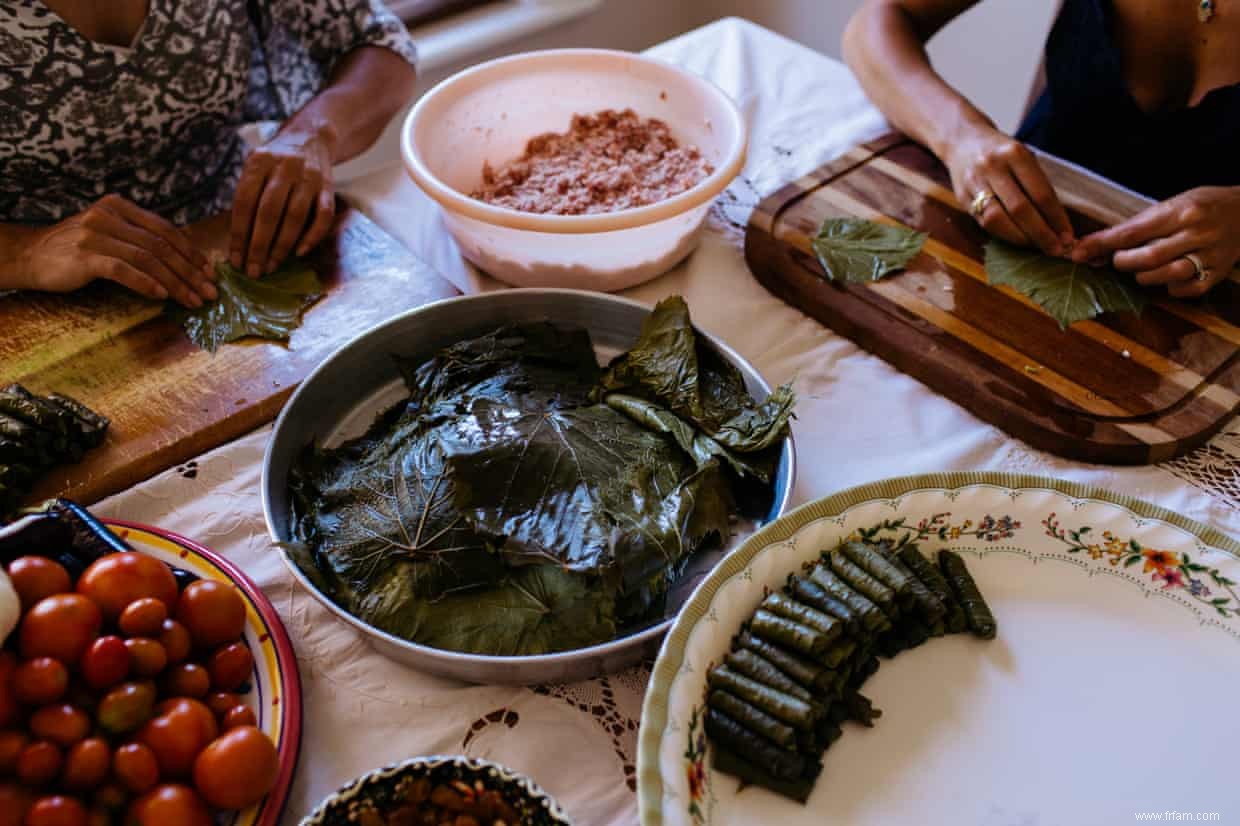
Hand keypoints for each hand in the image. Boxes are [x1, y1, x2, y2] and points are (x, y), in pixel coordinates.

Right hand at [10, 195, 213, 306]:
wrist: (31, 255)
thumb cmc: (77, 249)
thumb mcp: (110, 234)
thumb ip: (141, 238)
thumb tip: (185, 254)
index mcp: (120, 207)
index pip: (166, 229)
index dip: (192, 253)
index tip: (211, 273)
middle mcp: (109, 216)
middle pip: (162, 246)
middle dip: (191, 272)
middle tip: (211, 293)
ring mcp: (96, 235)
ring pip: (148, 259)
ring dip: (176, 283)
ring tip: (193, 301)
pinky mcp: (84, 257)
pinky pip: (123, 270)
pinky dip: (146, 283)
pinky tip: (162, 296)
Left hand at [229, 125, 336, 277]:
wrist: (311, 137)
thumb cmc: (276, 161)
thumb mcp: (255, 167)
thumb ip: (248, 195)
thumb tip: (238, 240)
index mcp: (259, 161)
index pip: (245, 202)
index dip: (239, 233)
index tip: (236, 258)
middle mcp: (284, 167)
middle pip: (268, 212)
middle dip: (259, 245)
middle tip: (253, 270)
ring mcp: (309, 177)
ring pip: (295, 216)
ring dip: (282, 246)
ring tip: (271, 266)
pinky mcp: (328, 187)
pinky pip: (323, 216)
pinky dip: (312, 236)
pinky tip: (299, 253)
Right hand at [943, 125, 1074, 255]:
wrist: (963, 141)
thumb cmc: (1002, 153)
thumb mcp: (1023, 158)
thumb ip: (1037, 185)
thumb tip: (1057, 223)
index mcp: (1015, 154)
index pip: (1040, 193)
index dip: (1056, 219)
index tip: (1068, 236)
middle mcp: (993, 167)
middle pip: (1020, 209)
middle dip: (1041, 234)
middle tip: (1057, 250)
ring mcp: (974, 183)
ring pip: (998, 219)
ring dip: (1020, 238)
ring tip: (1037, 247)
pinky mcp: (962, 197)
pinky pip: (984, 222)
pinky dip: (1004, 234)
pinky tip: (1018, 239)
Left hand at [1071, 187, 1239, 297]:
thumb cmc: (1201, 206)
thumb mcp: (1172, 204)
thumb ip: (1138, 225)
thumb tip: (1094, 245)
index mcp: (1181, 211)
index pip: (1132, 231)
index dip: (1101, 244)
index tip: (1077, 253)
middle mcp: (1197, 232)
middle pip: (1148, 257)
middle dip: (1124, 262)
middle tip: (1119, 260)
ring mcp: (1210, 255)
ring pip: (1165, 276)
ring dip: (1143, 276)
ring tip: (1144, 267)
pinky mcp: (1217, 273)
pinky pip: (1184, 289)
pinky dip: (1169, 286)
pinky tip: (1168, 275)